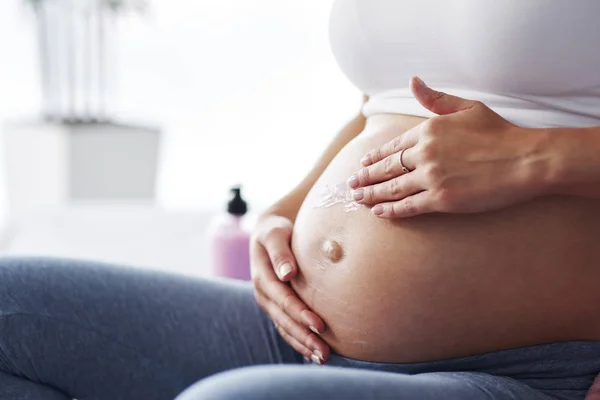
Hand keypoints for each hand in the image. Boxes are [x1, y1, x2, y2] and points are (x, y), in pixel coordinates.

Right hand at [251, 213, 328, 363]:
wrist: (269, 233)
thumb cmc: (276, 230)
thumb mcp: (275, 234)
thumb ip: (280, 252)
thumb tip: (287, 273)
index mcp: (263, 277)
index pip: (283, 299)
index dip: (300, 313)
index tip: (320, 325)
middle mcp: (264, 294)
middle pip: (284, 320)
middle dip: (304, 337)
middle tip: (324, 352)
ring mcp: (269, 303)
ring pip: (285, 328)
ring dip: (302, 345)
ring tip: (322, 358)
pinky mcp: (276, 307)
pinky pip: (286, 328)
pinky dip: (299, 342)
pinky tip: (313, 353)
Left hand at [348, 77, 545, 217]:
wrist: (525, 159)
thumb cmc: (500, 133)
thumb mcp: (467, 107)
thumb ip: (436, 99)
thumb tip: (413, 81)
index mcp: (428, 130)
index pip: (393, 147)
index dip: (375, 157)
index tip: (363, 163)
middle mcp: (424, 153)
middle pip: (386, 168)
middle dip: (365, 177)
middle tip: (351, 184)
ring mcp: (431, 177)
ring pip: (392, 188)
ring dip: (371, 194)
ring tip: (357, 198)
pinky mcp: (441, 199)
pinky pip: (408, 206)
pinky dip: (391, 210)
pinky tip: (378, 213)